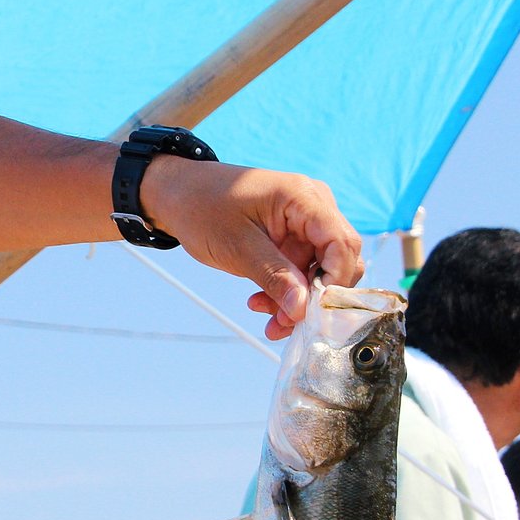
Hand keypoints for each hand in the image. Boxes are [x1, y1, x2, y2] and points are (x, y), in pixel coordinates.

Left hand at [139, 158, 364, 338]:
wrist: (177, 195)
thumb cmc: (202, 209)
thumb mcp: (237, 247)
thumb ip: (275, 277)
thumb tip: (304, 309)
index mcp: (303, 197)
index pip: (342, 242)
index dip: (336, 281)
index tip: (313, 312)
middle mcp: (313, 205)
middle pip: (339, 259)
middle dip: (315, 297)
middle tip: (285, 324)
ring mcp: (303, 221)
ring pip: (320, 270)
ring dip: (298, 299)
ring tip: (268, 320)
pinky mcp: (292, 236)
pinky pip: (302, 269)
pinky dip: (286, 290)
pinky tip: (260, 303)